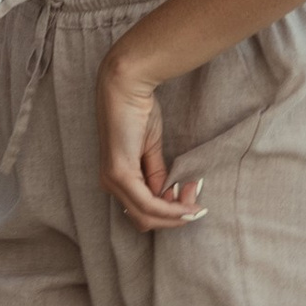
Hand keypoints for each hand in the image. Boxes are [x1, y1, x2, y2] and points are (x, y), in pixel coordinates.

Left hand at [98, 42, 204, 231]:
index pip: (141, 211)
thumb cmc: (138, 110)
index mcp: (115, 178)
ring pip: (146, 216)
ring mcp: (112, 180)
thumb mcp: (151, 148)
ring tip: (194, 202)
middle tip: (195, 203)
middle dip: (173, 217)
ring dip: (174, 214)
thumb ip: (157, 173)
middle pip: (143, 219)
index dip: (168, 213)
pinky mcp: (120, 173)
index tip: (191, 199)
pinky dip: (169, 208)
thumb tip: (169, 196)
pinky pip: (147, 203)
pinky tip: (185, 205)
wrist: (127, 86)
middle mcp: (109, 183)